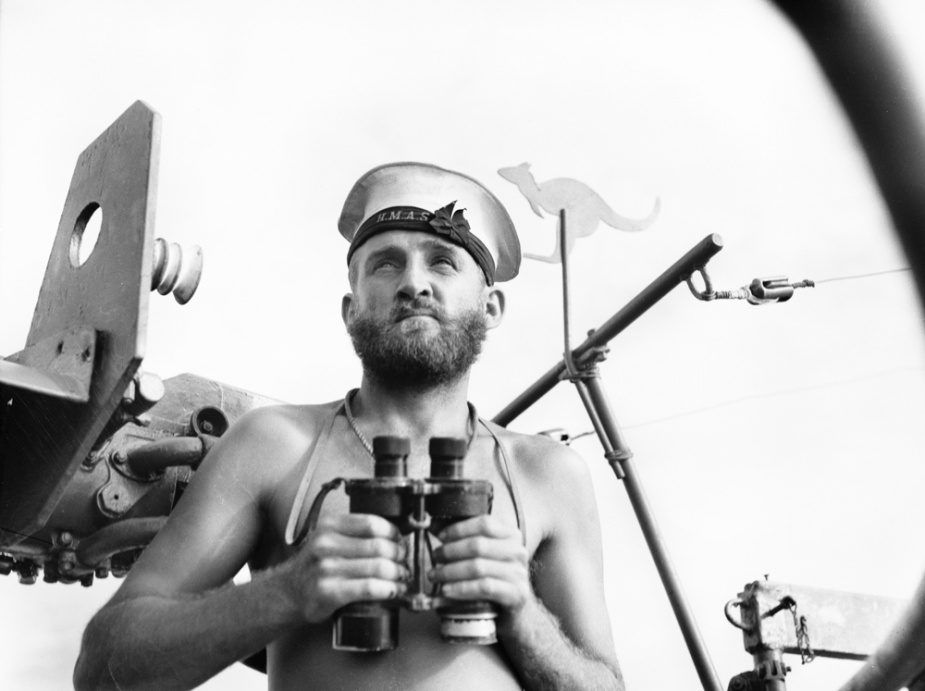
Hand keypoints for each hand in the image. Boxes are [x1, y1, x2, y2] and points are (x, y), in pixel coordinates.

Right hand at [286, 513, 409, 622]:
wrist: (290, 591)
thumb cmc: (317, 564)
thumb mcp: (330, 537)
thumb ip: (356, 532)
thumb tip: (397, 534)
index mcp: (329, 525)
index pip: (372, 523)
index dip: (393, 533)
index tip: (400, 540)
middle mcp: (325, 544)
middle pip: (378, 546)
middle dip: (399, 555)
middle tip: (404, 561)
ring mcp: (325, 569)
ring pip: (377, 567)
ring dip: (398, 574)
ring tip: (402, 576)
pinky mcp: (329, 592)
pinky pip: (369, 588)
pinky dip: (388, 589)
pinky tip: (394, 590)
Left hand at [428, 515, 530, 614]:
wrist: (514, 605)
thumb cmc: (493, 574)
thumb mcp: (482, 553)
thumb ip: (461, 537)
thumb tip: (433, 525)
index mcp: (510, 535)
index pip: (485, 523)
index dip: (459, 528)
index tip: (441, 536)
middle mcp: (517, 551)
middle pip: (478, 545)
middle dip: (451, 551)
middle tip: (435, 556)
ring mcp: (518, 573)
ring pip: (478, 567)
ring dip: (450, 571)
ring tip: (434, 575)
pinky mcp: (516, 594)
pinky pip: (483, 588)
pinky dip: (461, 588)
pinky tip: (446, 590)